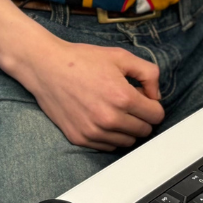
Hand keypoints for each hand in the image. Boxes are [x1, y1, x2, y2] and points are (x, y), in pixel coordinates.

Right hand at [8, 34, 164, 150]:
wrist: (45, 67)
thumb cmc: (80, 60)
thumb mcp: (120, 56)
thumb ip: (148, 73)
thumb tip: (155, 95)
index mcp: (122, 97)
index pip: (156, 116)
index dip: (152, 105)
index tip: (143, 98)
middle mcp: (109, 119)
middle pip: (144, 131)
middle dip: (141, 117)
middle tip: (127, 103)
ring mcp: (94, 131)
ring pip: (127, 142)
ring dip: (126, 128)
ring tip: (113, 110)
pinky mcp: (80, 138)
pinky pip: (108, 146)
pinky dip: (109, 135)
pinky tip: (100, 117)